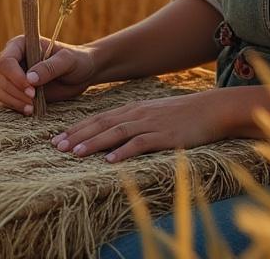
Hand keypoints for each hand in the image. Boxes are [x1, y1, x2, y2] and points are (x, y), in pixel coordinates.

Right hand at [0, 35, 98, 114]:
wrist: (82, 74)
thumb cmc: (76, 60)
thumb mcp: (67, 61)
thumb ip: (49, 67)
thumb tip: (30, 79)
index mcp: (21, 45)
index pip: (7, 61)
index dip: (15, 76)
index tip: (31, 89)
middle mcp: (14, 59)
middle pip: (2, 77)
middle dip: (16, 91)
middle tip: (33, 100)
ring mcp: (14, 76)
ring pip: (2, 90)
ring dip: (14, 101)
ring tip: (32, 108)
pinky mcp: (18, 91)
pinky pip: (7, 100)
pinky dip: (15, 106)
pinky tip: (30, 110)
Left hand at [48, 90, 228, 161]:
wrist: (213, 109)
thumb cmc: (184, 115)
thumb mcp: (155, 114)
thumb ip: (135, 122)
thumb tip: (115, 137)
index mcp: (133, 109)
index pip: (99, 118)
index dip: (77, 128)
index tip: (58, 138)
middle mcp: (137, 114)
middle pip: (102, 123)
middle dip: (78, 134)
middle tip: (57, 146)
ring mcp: (151, 124)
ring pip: (116, 132)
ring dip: (94, 142)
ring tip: (75, 152)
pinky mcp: (165, 136)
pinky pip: (140, 143)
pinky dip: (124, 151)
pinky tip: (110, 160)